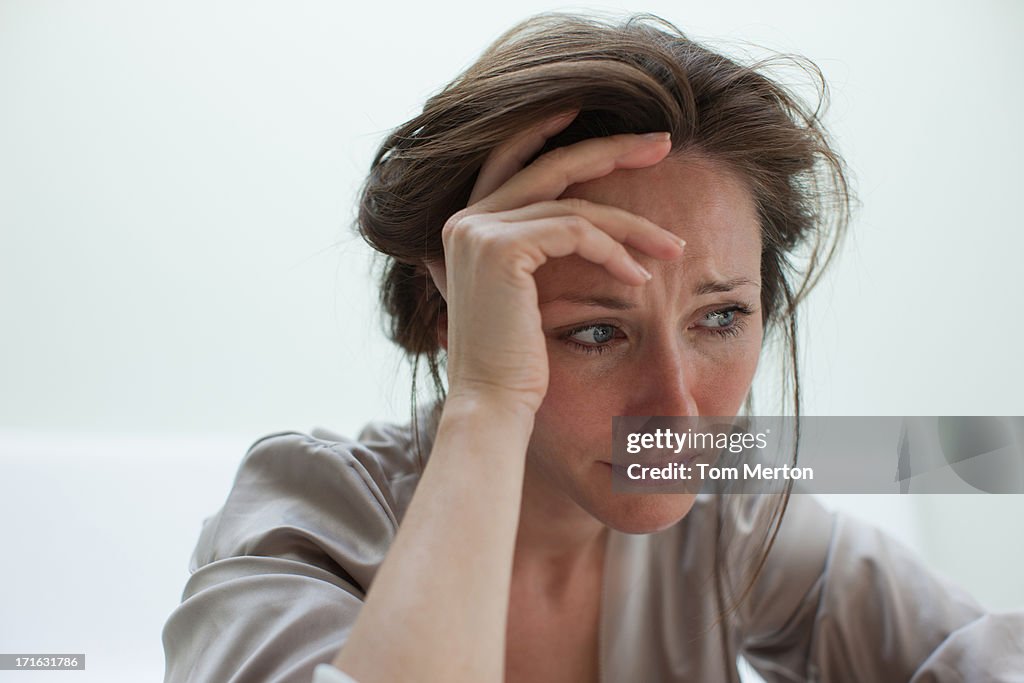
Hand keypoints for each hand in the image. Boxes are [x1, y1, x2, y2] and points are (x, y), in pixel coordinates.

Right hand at [429, 114, 685, 416]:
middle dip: (612, 149)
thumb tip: (568, 229)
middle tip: (663, 143)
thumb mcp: (521, 297)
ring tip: (674, 248)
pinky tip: (641, 279)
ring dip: (632, 225)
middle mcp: (465, 219)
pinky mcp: (502, 248)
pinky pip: (577, 231)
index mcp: (467, 226)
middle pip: (550, 164)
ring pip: (574, 202)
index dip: (554, 131)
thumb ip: (529, 254)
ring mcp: (479, 230)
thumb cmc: (516, 363)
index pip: (513, 160)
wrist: (495, 406)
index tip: (607, 127)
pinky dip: (616, 251)